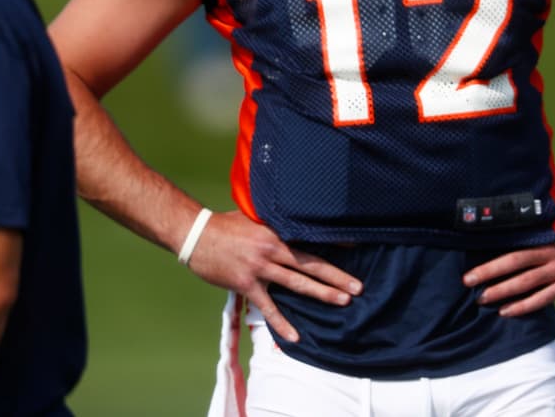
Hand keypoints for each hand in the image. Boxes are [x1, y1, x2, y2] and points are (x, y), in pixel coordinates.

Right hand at [183, 209, 362, 341]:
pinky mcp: (246, 285)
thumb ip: (276, 226)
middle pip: (310, 265)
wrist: (196, 235)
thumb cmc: (226, 225)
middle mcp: (272, 251)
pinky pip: (268, 307)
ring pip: (296, 283)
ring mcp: (260, 269)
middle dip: (336, 277)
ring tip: (342, 302)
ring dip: (321, 293)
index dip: (333, 245)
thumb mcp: (256, 218)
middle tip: (358, 287)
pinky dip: (282, 322)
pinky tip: (295, 336)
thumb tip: (294, 225)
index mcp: (277, 233)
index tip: (356, 248)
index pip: (310, 240)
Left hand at [461, 224, 554, 316]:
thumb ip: (536, 243)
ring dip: (502, 291)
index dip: (492, 259)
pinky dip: (523, 305)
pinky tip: (507, 311)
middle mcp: (548, 257)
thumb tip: (509, 250)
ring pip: (525, 283)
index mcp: (543, 243)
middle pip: (514, 264)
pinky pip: (541, 299)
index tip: (473, 266)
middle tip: (468, 282)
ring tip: (483, 298)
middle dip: (489, 273)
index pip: (513, 251)